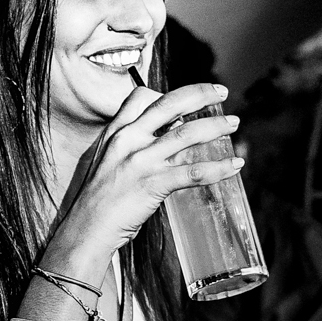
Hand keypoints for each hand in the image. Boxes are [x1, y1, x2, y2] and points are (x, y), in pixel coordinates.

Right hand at [50, 83, 240, 265]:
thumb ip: (134, 146)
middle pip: (170, 104)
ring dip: (216, 126)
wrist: (86, 229)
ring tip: (234, 124)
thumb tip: (170, 139)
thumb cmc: (99, 199)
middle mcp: (129, 140)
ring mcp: (141, 162)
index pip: (142, 96)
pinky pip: (194, 172)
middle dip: (201, 94)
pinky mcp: (153, 184)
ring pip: (187, 134)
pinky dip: (219, 168)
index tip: (188, 97)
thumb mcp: (108, 160)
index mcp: (116, 132)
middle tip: (221, 92)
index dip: (168, 93)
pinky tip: (235, 165)